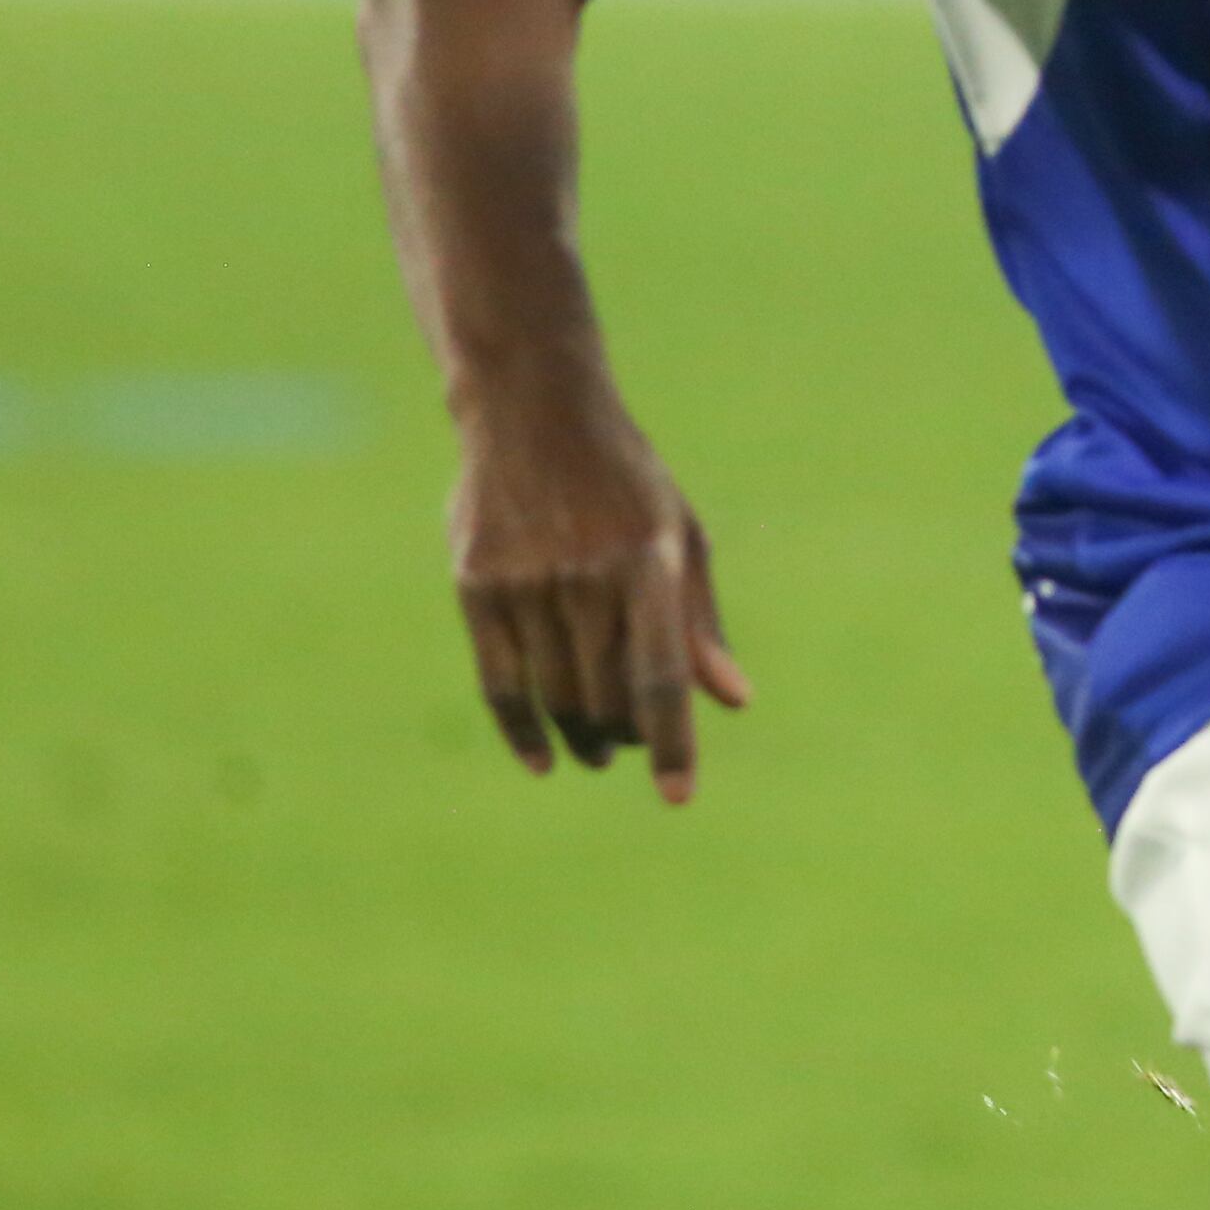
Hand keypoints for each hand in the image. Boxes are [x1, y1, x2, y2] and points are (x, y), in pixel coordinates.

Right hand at [447, 394, 749, 801]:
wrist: (532, 412)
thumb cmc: (625, 481)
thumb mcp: (681, 536)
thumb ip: (701, 623)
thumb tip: (733, 701)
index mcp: (650, 562)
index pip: (661, 676)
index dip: (672, 742)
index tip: (678, 797)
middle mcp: (585, 578)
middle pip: (605, 696)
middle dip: (627, 735)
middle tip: (632, 744)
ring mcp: (525, 584)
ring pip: (555, 697)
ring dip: (581, 736)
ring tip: (599, 748)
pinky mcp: (476, 588)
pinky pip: (499, 684)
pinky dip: (522, 731)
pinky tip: (544, 759)